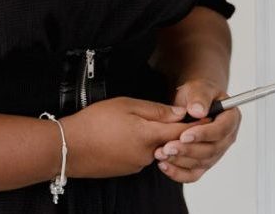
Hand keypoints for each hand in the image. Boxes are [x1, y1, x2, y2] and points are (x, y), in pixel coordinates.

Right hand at [60, 97, 190, 178]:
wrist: (68, 148)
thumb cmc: (94, 122)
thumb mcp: (127, 105)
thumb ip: (156, 110)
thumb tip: (178, 112)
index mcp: (149, 136)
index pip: (183, 132)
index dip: (196, 123)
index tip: (207, 116)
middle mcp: (147, 155)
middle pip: (170, 140)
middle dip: (173, 128)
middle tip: (169, 112)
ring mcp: (137, 164)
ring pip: (155, 147)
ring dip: (154, 135)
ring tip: (134, 120)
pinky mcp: (127, 169)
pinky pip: (142, 154)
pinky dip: (141, 144)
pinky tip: (125, 133)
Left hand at [154, 78, 241, 182]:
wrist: (191, 102)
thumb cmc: (198, 94)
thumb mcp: (199, 88)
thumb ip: (200, 97)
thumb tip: (198, 111)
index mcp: (231, 118)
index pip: (221, 130)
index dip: (204, 135)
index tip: (184, 135)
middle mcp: (226, 138)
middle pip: (211, 150)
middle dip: (188, 150)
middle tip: (168, 147)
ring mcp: (216, 152)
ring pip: (201, 163)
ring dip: (180, 161)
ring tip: (161, 154)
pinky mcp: (203, 162)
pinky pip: (193, 174)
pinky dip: (178, 172)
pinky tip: (163, 165)